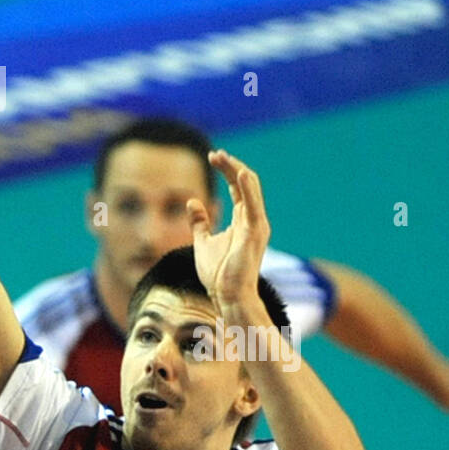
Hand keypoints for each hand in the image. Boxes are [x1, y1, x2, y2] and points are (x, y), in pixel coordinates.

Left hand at [186, 150, 271, 308]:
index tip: (213, 157)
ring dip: (235, 170)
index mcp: (243, 220)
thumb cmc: (218, 274)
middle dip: (230, 166)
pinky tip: (238, 172)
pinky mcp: (254, 233)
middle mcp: (253, 219)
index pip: (238, 188)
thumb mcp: (203, 241)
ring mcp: (256, 225)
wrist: (227, 296)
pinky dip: (246, 188)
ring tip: (220, 157)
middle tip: (214, 153)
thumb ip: (200, 222)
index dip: (227, 170)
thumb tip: (192, 202)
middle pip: (245, 183)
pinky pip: (253, 205)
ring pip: (250, 188)